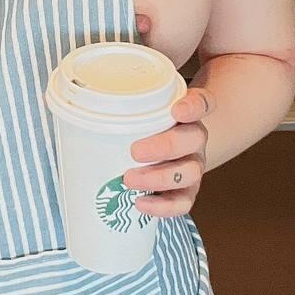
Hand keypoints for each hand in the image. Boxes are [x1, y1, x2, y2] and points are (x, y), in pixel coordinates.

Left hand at [122, 82, 212, 217]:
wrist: (162, 153)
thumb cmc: (145, 127)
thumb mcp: (139, 109)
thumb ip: (125, 98)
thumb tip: (93, 88)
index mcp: (186, 112)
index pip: (201, 103)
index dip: (193, 107)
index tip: (176, 111)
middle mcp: (194, 137)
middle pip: (194, 138)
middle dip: (166, 147)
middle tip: (135, 151)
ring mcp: (193, 165)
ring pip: (190, 172)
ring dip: (159, 178)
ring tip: (129, 180)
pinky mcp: (187, 191)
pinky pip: (183, 202)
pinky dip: (163, 206)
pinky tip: (140, 203)